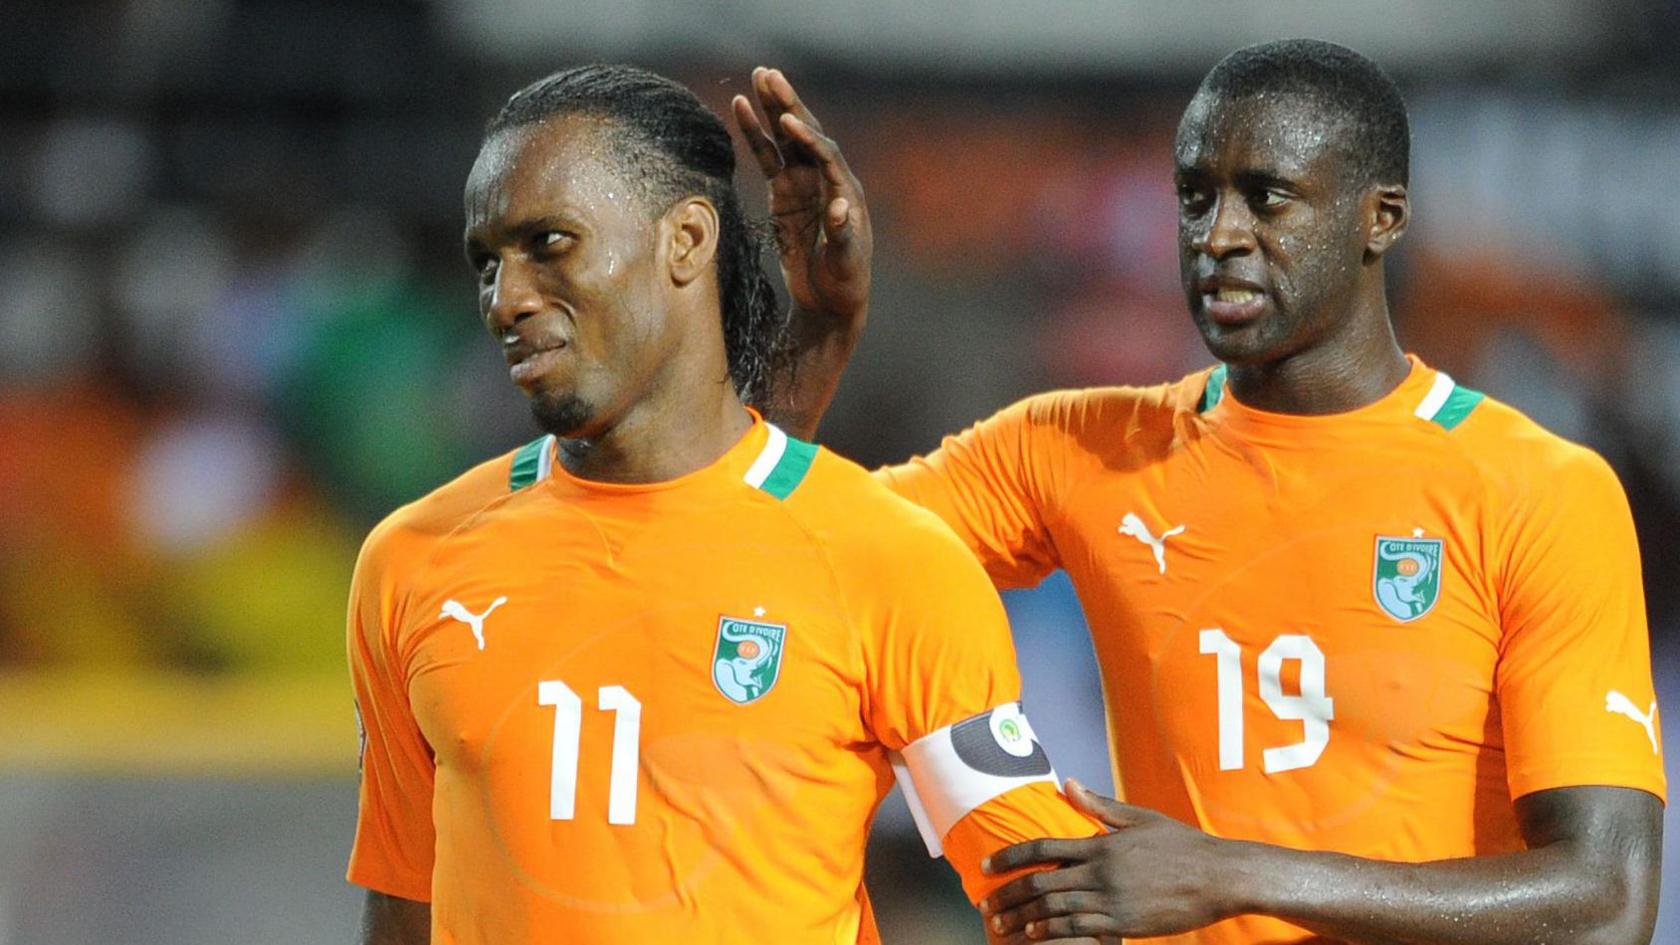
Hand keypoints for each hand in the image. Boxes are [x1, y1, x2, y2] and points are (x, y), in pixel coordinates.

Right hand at [731, 67, 871, 329]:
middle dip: (788, 104)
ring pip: (786, 139)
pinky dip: (755, 134)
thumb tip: (840, 206)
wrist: (829, 301)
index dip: (807, 138)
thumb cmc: (844, 283)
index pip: (826, 156)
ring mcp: (804, 184)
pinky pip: (768, 157)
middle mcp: (827, 180)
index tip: (788, 120)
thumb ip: (843, 235)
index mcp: (847, 192)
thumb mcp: (846, 262)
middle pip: (806, 134)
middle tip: (769, 74)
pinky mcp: (784, 193)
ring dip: (772, 108)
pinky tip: (741, 108)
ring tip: (758, 76)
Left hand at [980, 780, 1244, 942]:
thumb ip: (1099, 806)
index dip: (1009, 858)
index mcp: (1101, 844)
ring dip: (1024, 919)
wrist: (1220, 876)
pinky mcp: (1125, 925)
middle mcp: (1101, 872)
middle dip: (1008, 896)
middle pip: (1040, 885)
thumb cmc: (1182, 845)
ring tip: (1002, 926)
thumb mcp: (1140, 818)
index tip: (986, 867)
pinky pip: (1080, 931)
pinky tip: (1036, 936)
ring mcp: (1112, 901)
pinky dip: (1053, 934)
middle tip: (986, 906)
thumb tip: (1067, 784)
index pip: (1042, 850)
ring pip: (1054, 911)